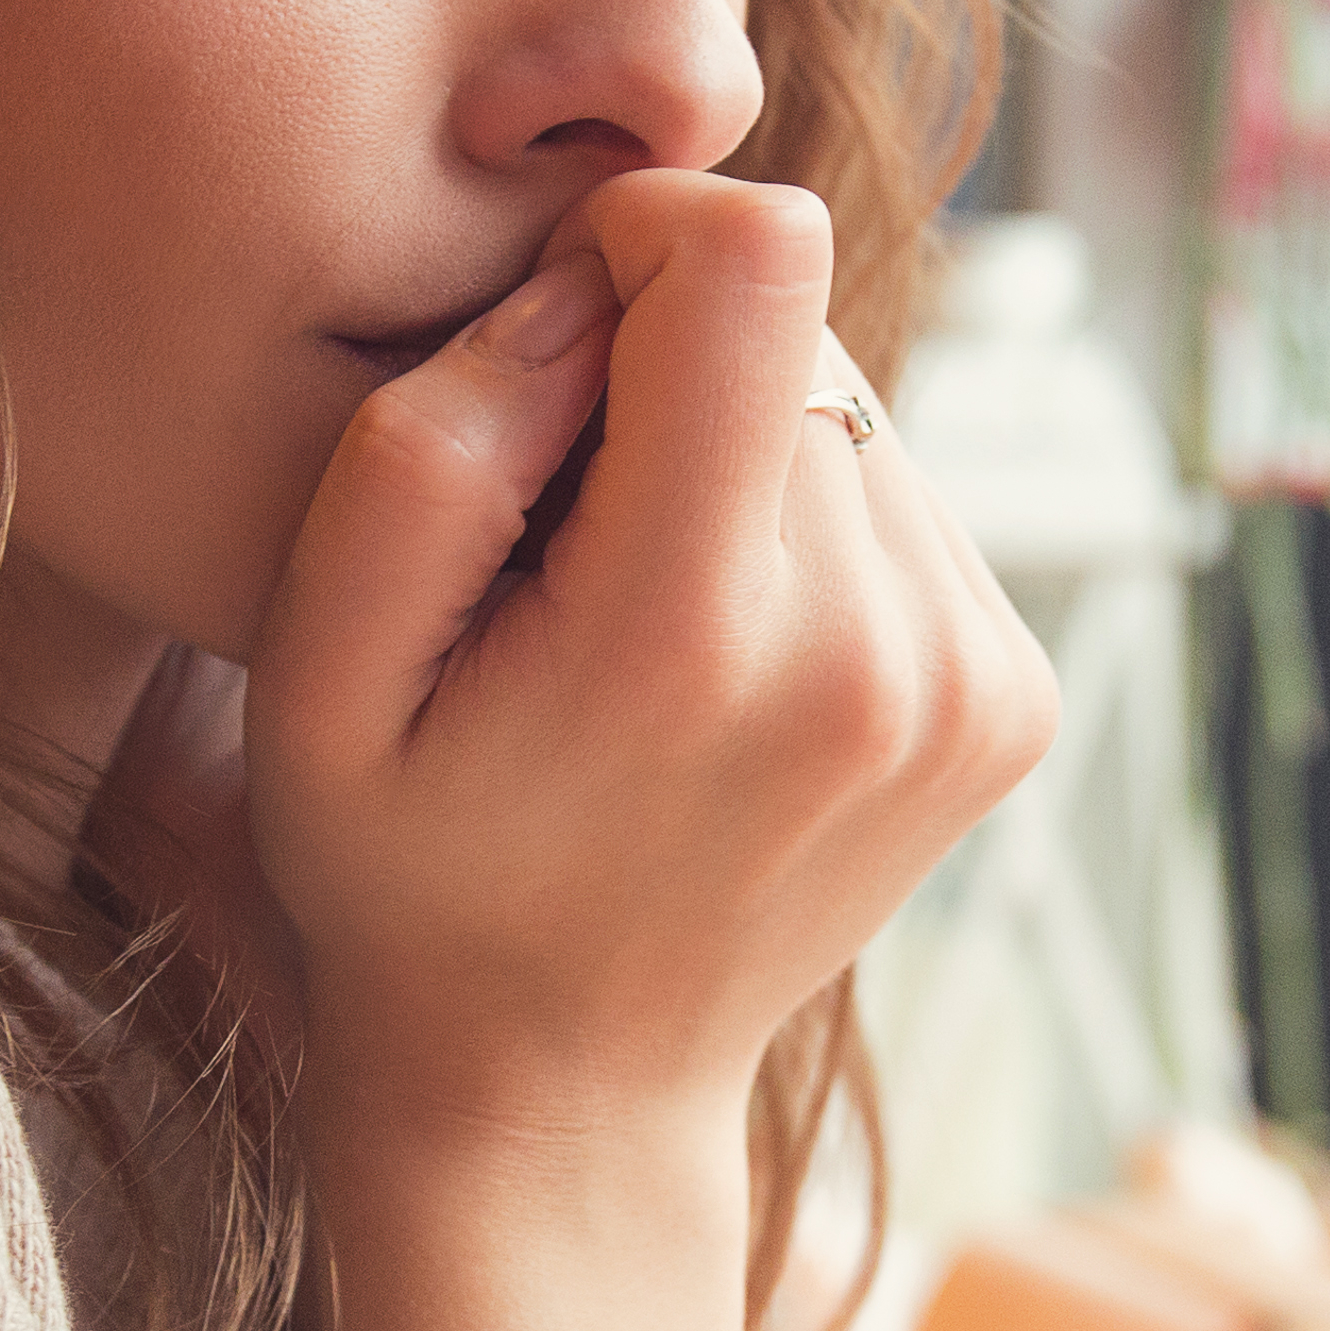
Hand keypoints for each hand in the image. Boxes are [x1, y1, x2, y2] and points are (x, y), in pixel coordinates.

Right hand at [244, 172, 1058, 1211]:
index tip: (554, 352)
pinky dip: (812, 535)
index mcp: (695, 632)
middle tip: (569, 540)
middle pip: (800, 326)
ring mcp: (970, 680)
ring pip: (858, 406)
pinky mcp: (1015, 697)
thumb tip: (592, 287)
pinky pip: (908, 499)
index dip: (637, 242)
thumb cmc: (408, 866)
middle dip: (672, 374)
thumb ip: (434, 444)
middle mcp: (877, 651)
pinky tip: (727, 660)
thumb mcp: (314, 670)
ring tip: (643, 617)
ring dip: (746, 458)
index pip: (757, 259)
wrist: (565, 1088)